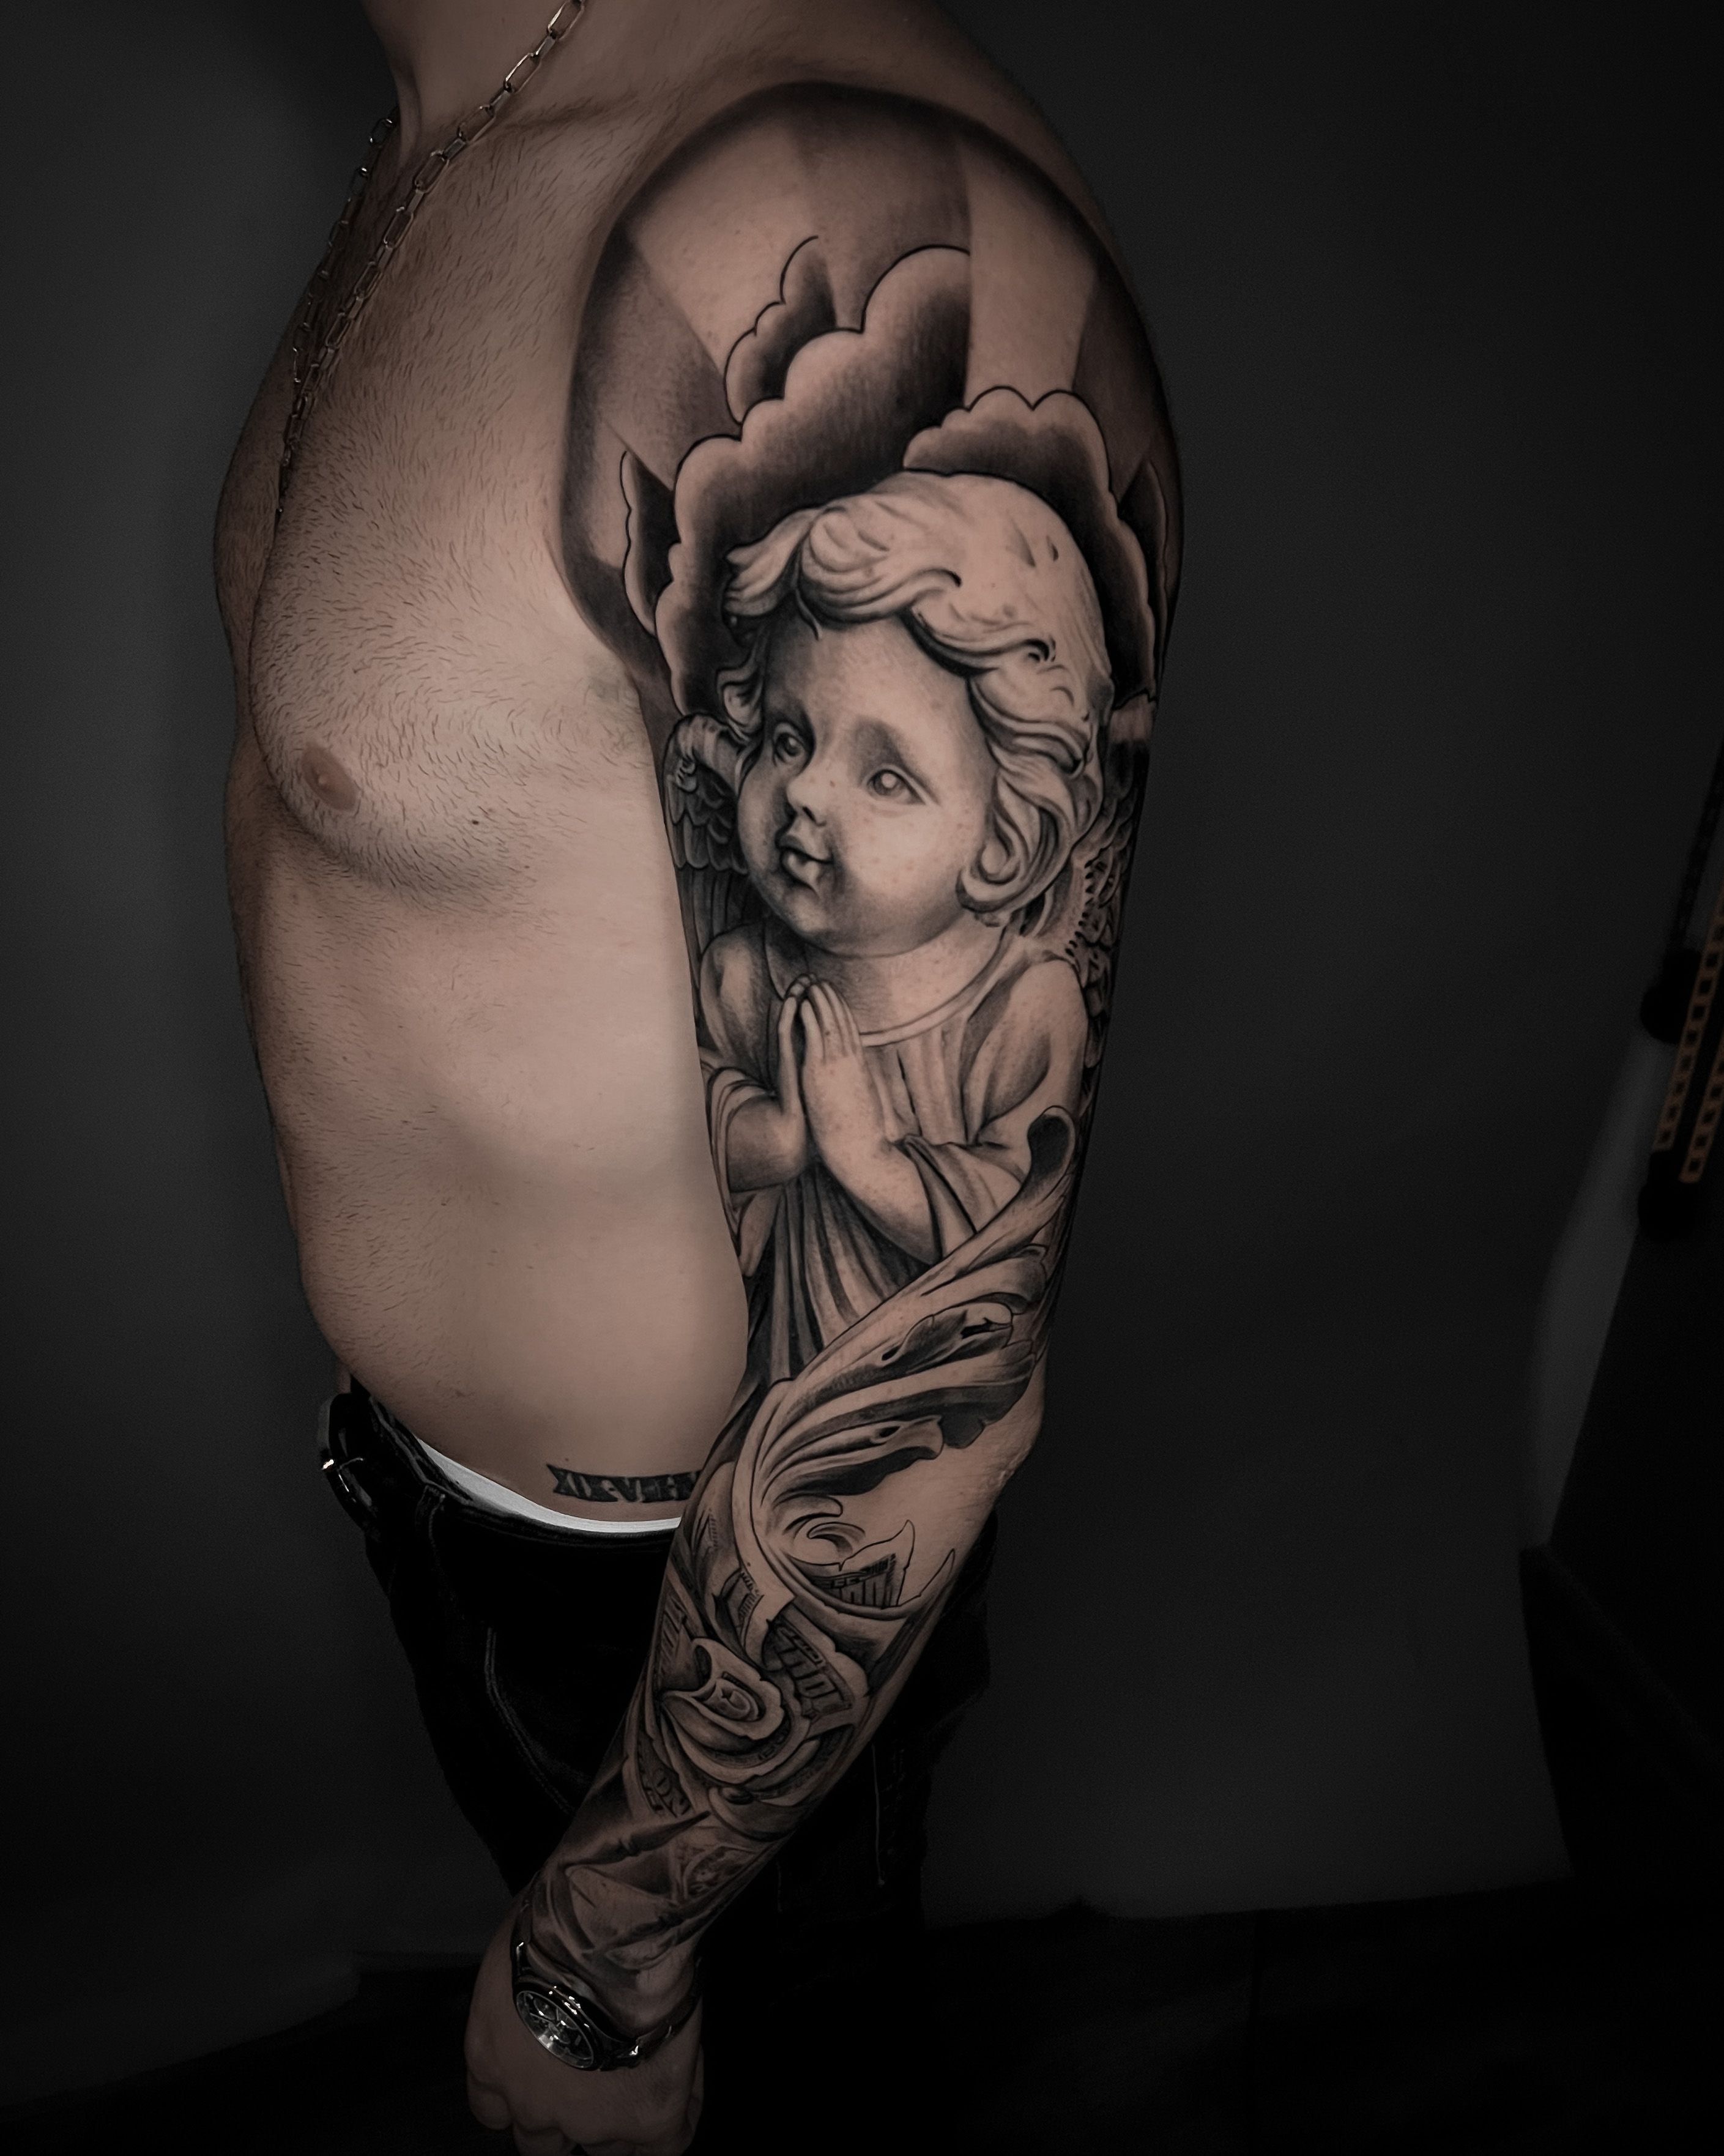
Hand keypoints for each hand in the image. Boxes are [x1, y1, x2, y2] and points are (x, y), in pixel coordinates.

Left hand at [465, 1908, 703, 2154]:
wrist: (607, 1932)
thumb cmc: (558, 1915)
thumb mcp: (516, 1940)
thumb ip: (523, 1976)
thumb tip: (542, 1958)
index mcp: (492, 2058)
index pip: (493, 2109)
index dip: (520, 2092)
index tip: (540, 2071)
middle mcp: (532, 2102)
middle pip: (542, 2140)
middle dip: (565, 2111)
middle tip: (594, 2072)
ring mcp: (590, 2118)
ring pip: (604, 2146)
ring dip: (619, 2114)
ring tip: (649, 2066)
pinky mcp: (646, 2116)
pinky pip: (666, 2146)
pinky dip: (673, 2124)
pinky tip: (679, 2093)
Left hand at [797, 980, 888, 1172]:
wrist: (857, 1148)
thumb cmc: (860, 1131)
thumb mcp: (863, 1099)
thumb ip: (858, 1082)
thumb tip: (858, 1078)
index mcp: (860, 1066)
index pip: (851, 1029)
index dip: (842, 1009)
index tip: (835, 996)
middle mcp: (850, 1061)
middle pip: (840, 1021)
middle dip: (831, 998)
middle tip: (821, 980)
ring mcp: (835, 1065)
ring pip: (827, 1023)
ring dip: (819, 1001)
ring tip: (810, 983)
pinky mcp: (819, 1073)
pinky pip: (813, 1038)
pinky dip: (809, 1018)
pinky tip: (803, 1004)